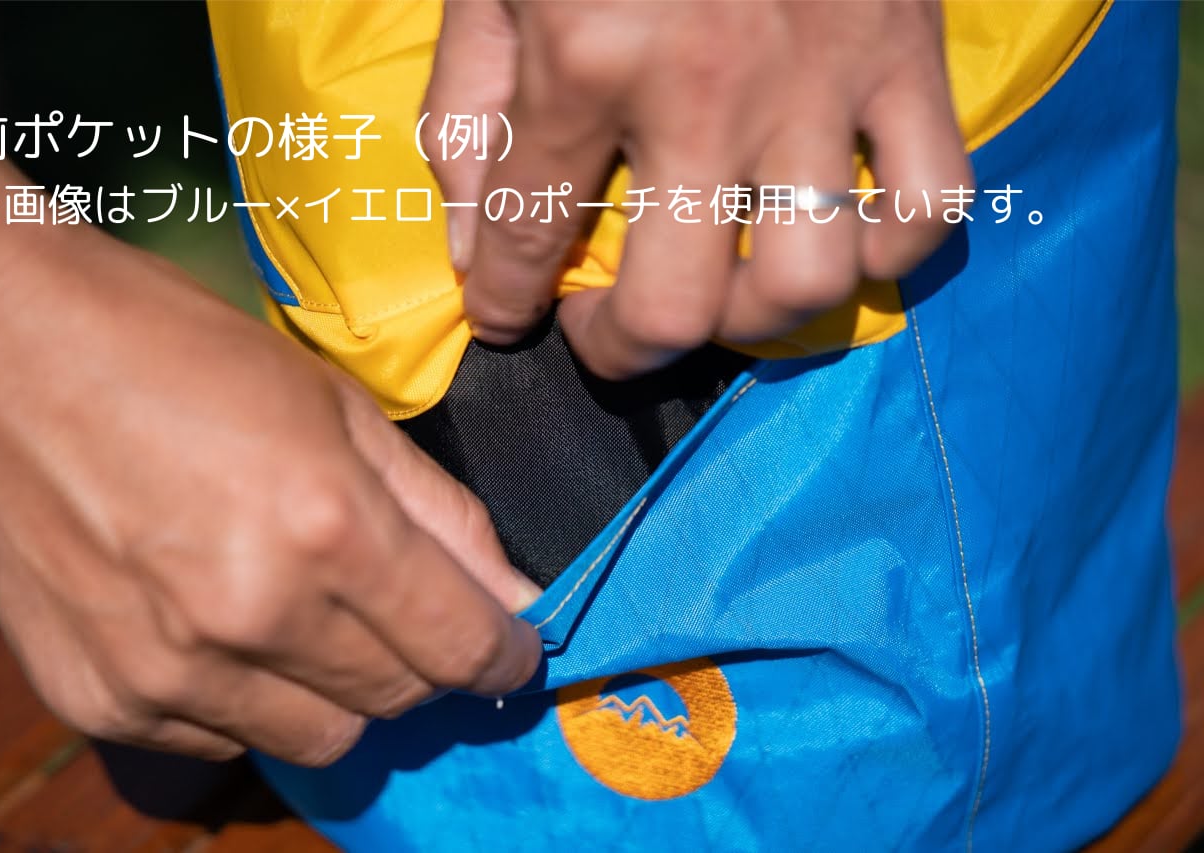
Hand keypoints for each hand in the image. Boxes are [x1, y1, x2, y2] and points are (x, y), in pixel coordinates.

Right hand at [0, 218, 541, 765]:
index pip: (461, 648)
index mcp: (327, 528)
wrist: (1, 352)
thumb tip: (512, 593)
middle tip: (400, 605)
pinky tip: (221, 625)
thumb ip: (441, 514)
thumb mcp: (338, 406)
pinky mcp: (101, 699)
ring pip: (319, 738)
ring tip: (305, 611)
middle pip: (397, 700)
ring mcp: (168, 671)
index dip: (504, 652)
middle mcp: (252, 616)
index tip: (511, 643)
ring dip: (339, 688)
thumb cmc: (179, 352)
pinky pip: (223, 741)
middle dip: (423, 659)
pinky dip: (248, 699)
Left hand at [425, 0, 971, 378]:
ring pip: (805, 283)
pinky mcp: (908, 54)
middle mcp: (707, 88)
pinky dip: (884, 250)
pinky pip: (931, 205)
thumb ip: (468, 112)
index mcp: (586, 56)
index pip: (529, 241)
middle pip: (673, 308)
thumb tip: (476, 249)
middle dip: (619, 350)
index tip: (510, 318)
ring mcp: (821, 79)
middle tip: (603, 331)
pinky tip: (832, 237)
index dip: (506, 307)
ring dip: (745, 324)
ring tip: (713, 296)